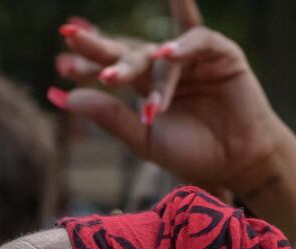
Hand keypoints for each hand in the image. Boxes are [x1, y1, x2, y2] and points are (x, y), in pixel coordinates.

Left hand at [53, 10, 290, 195]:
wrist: (235, 162)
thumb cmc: (192, 152)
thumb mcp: (143, 137)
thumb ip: (109, 117)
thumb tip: (63, 98)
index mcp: (146, 85)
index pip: (112, 67)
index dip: (87, 66)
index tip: (60, 67)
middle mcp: (166, 66)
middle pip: (128, 50)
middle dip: (98, 45)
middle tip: (71, 38)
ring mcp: (193, 56)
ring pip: (157, 52)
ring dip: (134, 62)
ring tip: (111, 77)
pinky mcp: (221, 52)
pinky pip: (199, 38)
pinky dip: (182, 46)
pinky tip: (165, 54)